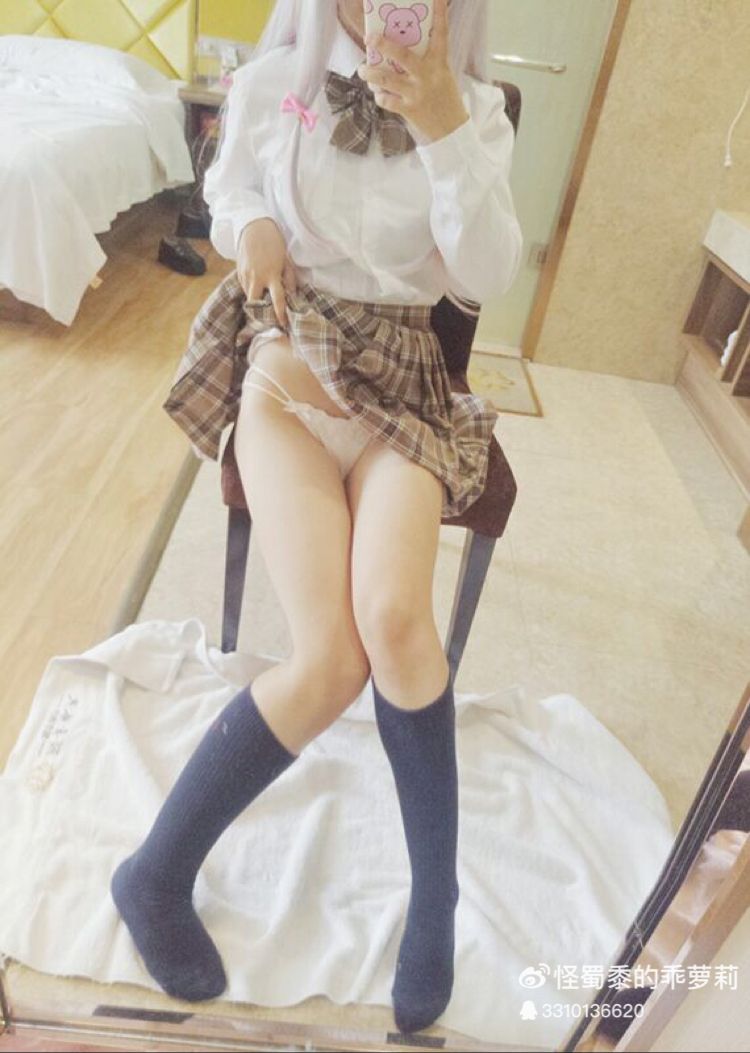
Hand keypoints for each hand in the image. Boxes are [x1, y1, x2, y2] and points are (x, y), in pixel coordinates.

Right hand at [237, 217, 297, 328]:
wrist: (254, 228)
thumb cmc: (274, 244)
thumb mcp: (286, 261)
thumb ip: (289, 280)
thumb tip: (292, 296)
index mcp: (271, 275)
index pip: (277, 300)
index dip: (280, 314)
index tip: (283, 324)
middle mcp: (257, 277)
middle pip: (256, 304)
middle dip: (261, 312)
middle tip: (268, 316)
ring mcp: (245, 275)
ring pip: (249, 296)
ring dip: (256, 301)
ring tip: (263, 302)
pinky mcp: (238, 272)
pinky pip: (244, 287)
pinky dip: (251, 290)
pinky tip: (257, 288)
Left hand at [356, 0, 468, 142]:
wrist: (451, 130)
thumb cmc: (444, 97)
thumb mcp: (441, 74)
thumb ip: (424, 61)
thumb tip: (396, 49)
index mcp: (439, 62)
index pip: (441, 33)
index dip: (439, 13)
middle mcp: (427, 75)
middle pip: (402, 55)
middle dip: (382, 45)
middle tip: (369, 38)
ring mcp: (417, 93)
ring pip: (386, 79)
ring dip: (370, 74)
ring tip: (362, 70)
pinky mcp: (409, 109)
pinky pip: (386, 100)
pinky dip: (379, 96)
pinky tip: (378, 93)